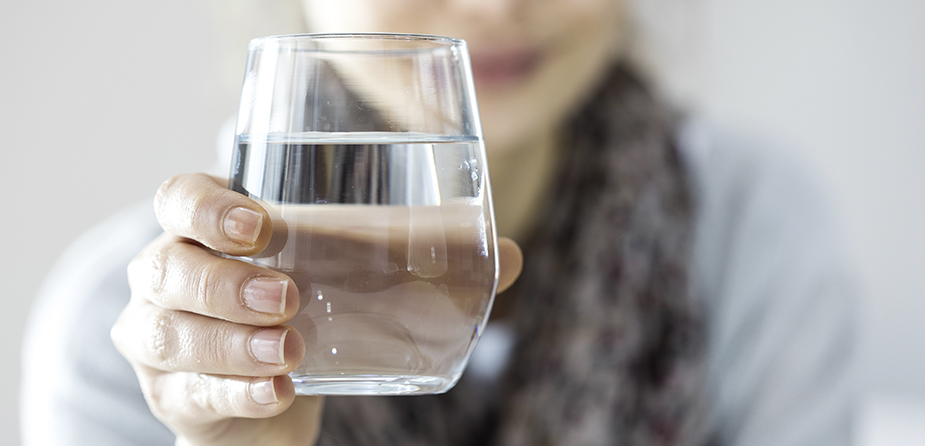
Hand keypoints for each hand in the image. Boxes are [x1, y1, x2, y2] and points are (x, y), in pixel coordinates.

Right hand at [112, 173, 521, 445]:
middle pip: (166, 266)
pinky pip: (190, 393)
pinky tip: (278, 392)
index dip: (207, 207)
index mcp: (208, 232)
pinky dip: (236, 393)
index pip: (179, 199)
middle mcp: (170, 278)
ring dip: (231, 341)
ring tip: (291, 348)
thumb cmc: (305, 315)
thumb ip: (421, 265)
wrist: (267, 395)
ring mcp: (161, 340)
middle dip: (225, 281)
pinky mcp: (176, 397)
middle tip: (288, 296)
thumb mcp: (349, 281)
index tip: (260, 225)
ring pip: (167, 333)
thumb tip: (510, 255)